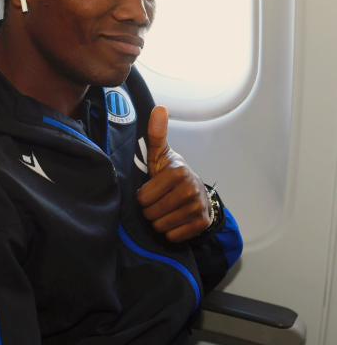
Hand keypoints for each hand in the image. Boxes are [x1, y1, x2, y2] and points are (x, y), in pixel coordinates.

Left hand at [136, 106, 210, 242]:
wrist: (196, 190)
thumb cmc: (170, 172)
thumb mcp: (160, 153)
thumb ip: (156, 134)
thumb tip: (159, 108)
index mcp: (177, 171)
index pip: (143, 198)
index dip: (143, 196)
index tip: (152, 189)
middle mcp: (190, 189)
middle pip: (151, 214)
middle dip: (150, 210)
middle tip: (159, 200)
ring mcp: (197, 207)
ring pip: (161, 227)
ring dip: (159, 221)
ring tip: (166, 208)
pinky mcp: (202, 224)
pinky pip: (173, 237)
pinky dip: (171, 232)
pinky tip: (176, 219)